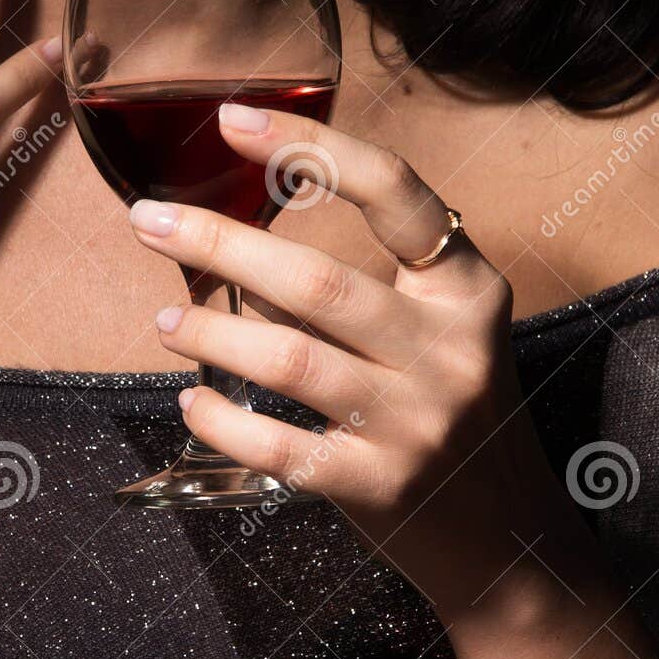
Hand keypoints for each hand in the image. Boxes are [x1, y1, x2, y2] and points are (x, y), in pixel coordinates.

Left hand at [131, 102, 580, 623]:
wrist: (507, 537)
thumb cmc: (454, 410)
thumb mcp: (441, 333)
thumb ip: (369, 282)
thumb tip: (240, 233)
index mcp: (468, 291)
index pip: (394, 194)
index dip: (311, 149)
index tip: (232, 121)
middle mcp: (450, 351)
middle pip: (318, 281)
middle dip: (220, 244)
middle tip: (150, 221)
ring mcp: (415, 424)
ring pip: (289, 361)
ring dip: (209, 334)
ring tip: (164, 321)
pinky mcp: (376, 488)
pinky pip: (277, 446)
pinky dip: (222, 421)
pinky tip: (191, 401)